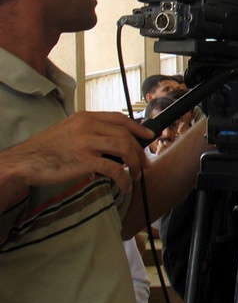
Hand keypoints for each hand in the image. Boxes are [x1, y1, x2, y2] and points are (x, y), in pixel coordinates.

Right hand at [2, 112, 152, 194]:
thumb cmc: (46, 150)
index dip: (138, 127)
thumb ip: (89, 131)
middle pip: (125, 135)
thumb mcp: (68, 131)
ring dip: (135, 164)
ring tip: (137, 175)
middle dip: (140, 151)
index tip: (149, 137)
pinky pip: (114, 168)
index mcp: (85, 117)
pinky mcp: (84, 160)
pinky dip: (124, 178)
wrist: (24, 162)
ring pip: (124, 149)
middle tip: (146, 164)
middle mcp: (87, 126)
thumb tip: (114, 142)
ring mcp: (86, 142)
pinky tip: (125, 185)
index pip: (119, 118)